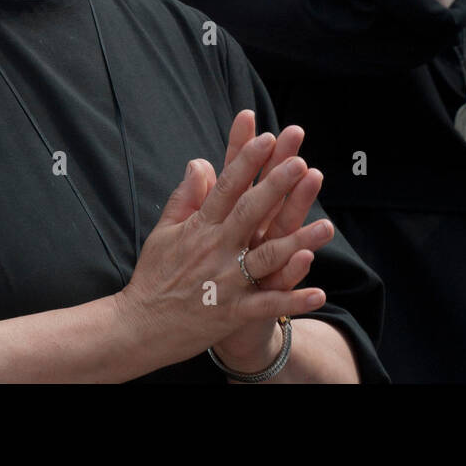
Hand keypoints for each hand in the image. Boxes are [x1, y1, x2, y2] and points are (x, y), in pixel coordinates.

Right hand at [115, 111, 333, 374]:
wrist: (137, 329)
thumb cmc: (153, 276)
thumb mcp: (164, 231)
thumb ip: (186, 196)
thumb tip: (200, 161)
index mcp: (200, 227)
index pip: (227, 187)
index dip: (247, 161)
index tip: (266, 136)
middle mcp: (215, 249)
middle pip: (250, 213)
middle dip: (276, 188)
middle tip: (300, 163)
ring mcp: (225, 281)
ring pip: (267, 257)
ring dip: (298, 242)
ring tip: (327, 227)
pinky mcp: (232, 312)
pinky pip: (267, 305)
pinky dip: (293, 301)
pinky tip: (319, 294)